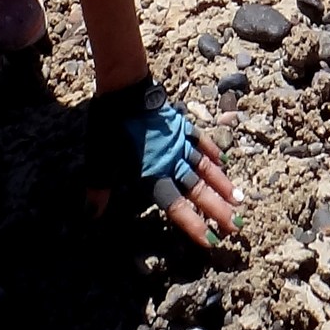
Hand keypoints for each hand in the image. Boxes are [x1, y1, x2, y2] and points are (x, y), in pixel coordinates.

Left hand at [85, 78, 240, 247]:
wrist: (125, 90)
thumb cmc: (111, 127)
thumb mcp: (100, 161)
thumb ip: (99, 190)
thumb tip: (90, 217)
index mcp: (153, 173)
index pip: (177, 205)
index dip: (194, 223)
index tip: (211, 240)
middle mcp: (171, 161)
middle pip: (198, 189)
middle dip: (218, 209)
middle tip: (236, 225)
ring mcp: (179, 142)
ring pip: (205, 167)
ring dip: (222, 184)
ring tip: (238, 198)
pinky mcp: (181, 124)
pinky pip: (201, 140)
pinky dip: (213, 151)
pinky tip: (223, 161)